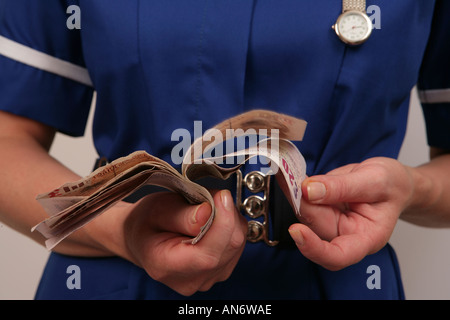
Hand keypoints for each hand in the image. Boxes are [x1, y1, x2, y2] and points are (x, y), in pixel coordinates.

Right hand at [122, 189, 246, 295]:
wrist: (141, 237)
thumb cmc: (145, 224)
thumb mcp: (156, 210)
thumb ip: (182, 214)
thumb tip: (210, 212)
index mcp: (168, 267)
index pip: (208, 256)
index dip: (222, 223)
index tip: (221, 196)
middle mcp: (191, 280)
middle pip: (228, 247)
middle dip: (227, 215)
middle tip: (210, 196)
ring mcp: (207, 279)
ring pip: (237, 244)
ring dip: (230, 219)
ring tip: (207, 209)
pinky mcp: (220, 271)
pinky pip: (237, 245)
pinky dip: (231, 227)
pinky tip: (213, 220)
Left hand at [288, 157, 414, 269]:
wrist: (393, 182)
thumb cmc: (392, 186)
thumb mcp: (375, 180)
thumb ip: (342, 187)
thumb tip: (309, 190)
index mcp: (366, 238)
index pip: (338, 255)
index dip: (314, 248)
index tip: (297, 231)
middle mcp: (345, 235)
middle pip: (315, 227)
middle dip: (300, 204)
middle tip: (287, 178)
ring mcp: (331, 224)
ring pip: (305, 214)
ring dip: (293, 194)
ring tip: (287, 173)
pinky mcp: (322, 211)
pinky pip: (304, 202)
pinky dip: (295, 188)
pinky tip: (290, 174)